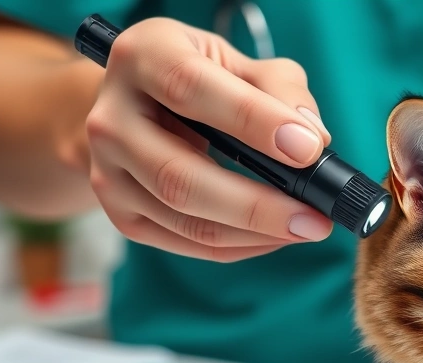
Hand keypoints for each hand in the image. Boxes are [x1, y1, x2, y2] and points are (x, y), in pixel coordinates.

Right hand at [85, 17, 332, 261]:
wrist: (145, 103)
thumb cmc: (207, 80)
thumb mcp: (243, 65)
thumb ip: (282, 91)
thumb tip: (313, 139)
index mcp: (142, 57)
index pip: (190, 88)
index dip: (252, 120)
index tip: (307, 149)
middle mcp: (110, 117)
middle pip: (180, 176)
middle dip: (257, 205)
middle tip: (315, 218)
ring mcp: (107, 172)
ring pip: (184, 219)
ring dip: (255, 233)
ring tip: (306, 228)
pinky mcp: (121, 213)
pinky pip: (186, 243)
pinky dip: (240, 245)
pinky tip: (276, 236)